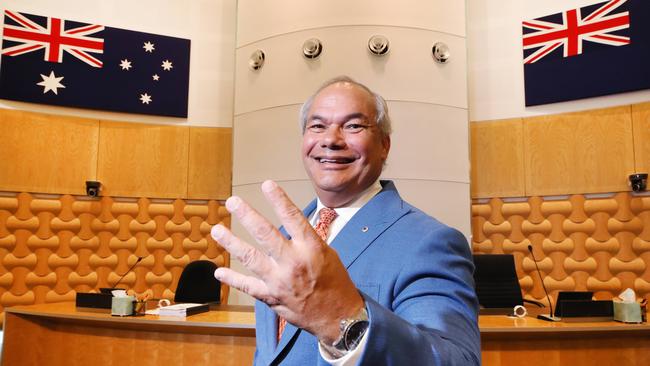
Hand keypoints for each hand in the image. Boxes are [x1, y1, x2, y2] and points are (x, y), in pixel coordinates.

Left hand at [211, 180, 364, 342]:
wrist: (338, 317)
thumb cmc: (335, 282)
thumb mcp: (328, 254)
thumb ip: (305, 240)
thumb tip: (288, 226)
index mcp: (311, 248)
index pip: (292, 217)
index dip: (278, 199)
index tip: (266, 184)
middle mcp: (293, 262)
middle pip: (265, 233)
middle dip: (247, 215)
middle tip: (233, 201)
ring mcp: (279, 280)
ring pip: (250, 257)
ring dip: (231, 242)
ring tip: (217, 230)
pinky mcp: (271, 297)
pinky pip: (247, 285)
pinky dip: (232, 278)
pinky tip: (219, 271)